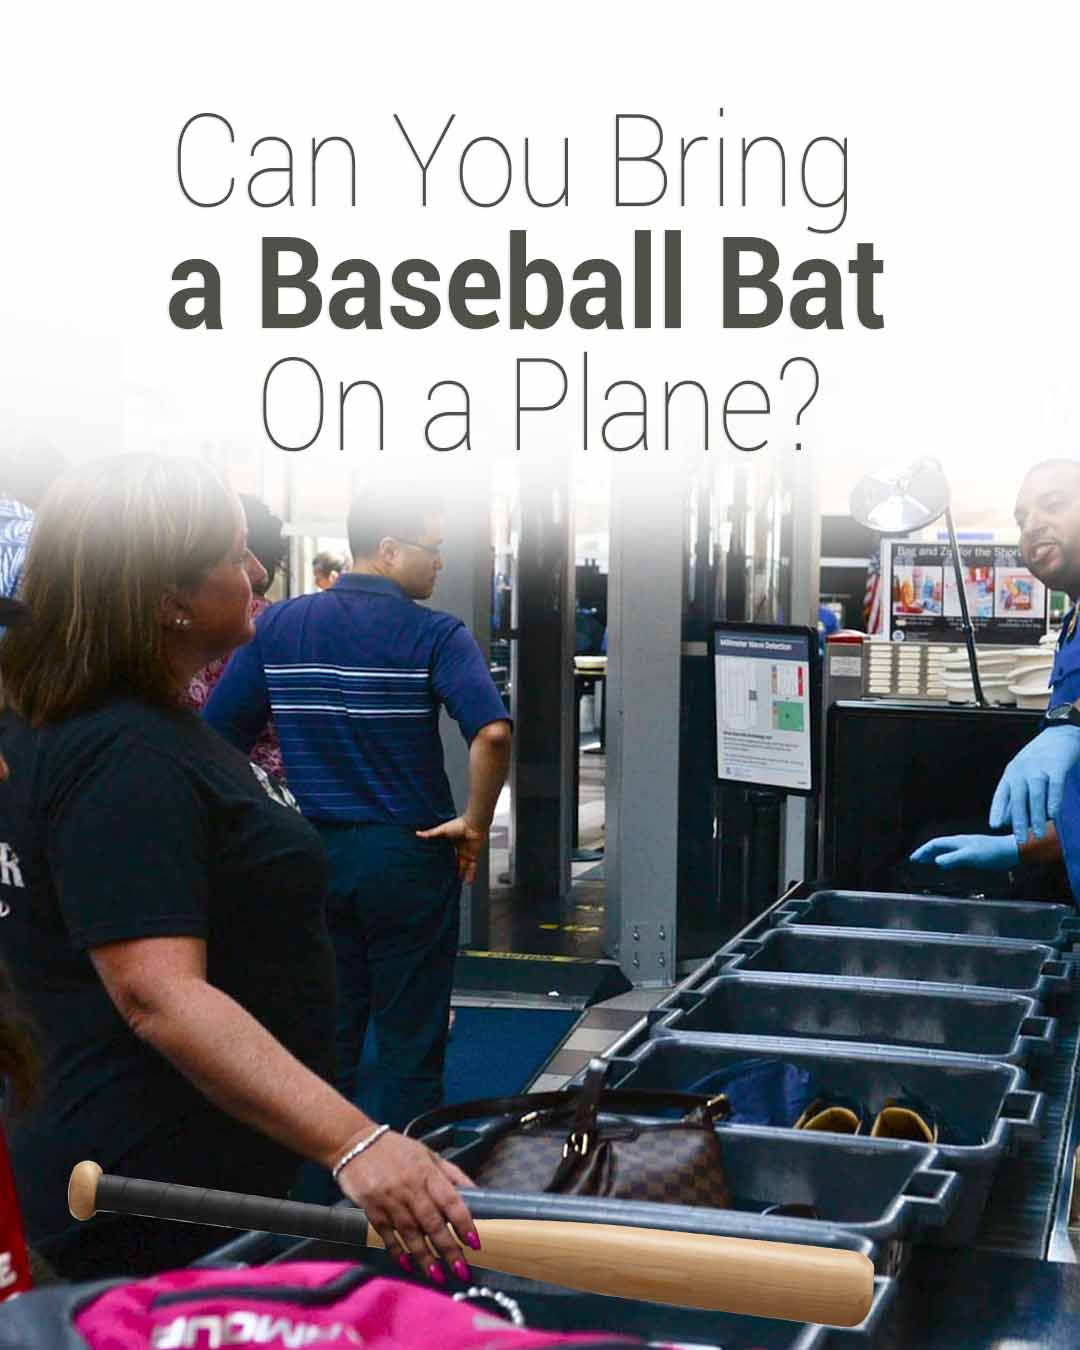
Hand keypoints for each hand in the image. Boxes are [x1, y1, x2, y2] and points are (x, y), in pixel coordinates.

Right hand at [336, 1129, 478, 1284]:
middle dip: (448, 1249)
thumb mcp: (428, 1153)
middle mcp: (409, 1187)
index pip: (451, 1200)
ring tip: (438, 1275)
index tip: (474, 1243)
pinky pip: (387, 1234)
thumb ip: (452, 1173)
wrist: (354, 1143)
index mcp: (427, 1172)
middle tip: (461, 1270)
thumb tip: (476, 1192)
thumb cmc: (396, 1149)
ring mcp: (389, 1200)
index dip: (463, 1222)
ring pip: (411, 1233)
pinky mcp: (371, 1209)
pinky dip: (397, 1250)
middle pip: (432, 1222)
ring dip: (425, 1256)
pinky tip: (408, 1264)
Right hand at [416, 816, 487, 882]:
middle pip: (456, 862)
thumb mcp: (441, 830)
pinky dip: (471, 874)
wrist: (472, 825)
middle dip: (453, 870)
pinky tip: (468, 882)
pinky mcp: (474, 856)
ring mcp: (467, 853)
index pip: (447, 854)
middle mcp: (460, 849)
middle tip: (448, 878)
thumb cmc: (459, 824)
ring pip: (464, 867)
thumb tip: (418, 833)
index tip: (439, 867)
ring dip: (461, 875)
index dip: (444, 860)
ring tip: (457, 884)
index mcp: (452, 843)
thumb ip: (430, 833)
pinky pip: (473, 867)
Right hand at [910, 834, 1019, 871]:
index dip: (923, 851)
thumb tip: (936, 861)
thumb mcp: (970, 857)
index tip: (914, 859)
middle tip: (917, 860)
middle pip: (939, 845)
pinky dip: (946, 858)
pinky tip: (950, 864)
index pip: (935, 844)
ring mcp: (968, 846)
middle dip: (926, 852)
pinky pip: (955, 854)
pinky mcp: (975, 852)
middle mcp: (961, 842)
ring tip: (928, 862)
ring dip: (935, 855)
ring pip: (947, 849)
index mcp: (957, 841)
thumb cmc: (992, 854)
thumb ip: (953, 859)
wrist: (1012, 851)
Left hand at [989, 725, 1079, 840]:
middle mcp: (1022, 770)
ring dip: (1037, 816)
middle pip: (1018, 798)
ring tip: (1038, 835)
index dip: (998, 810)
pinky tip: (1053, 815)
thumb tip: (1007, 821)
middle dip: (1019, 820)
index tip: (995, 826)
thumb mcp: (1022, 774)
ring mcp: (1039, 767)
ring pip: (1036, 795)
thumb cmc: (1039, 760)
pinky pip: (1054, 785)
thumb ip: (1016, 796)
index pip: (1001, 794)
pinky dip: (1053, 800)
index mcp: (1011, 773)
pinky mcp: (1057, 766)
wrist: (1060, 734)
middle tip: (1020, 840)